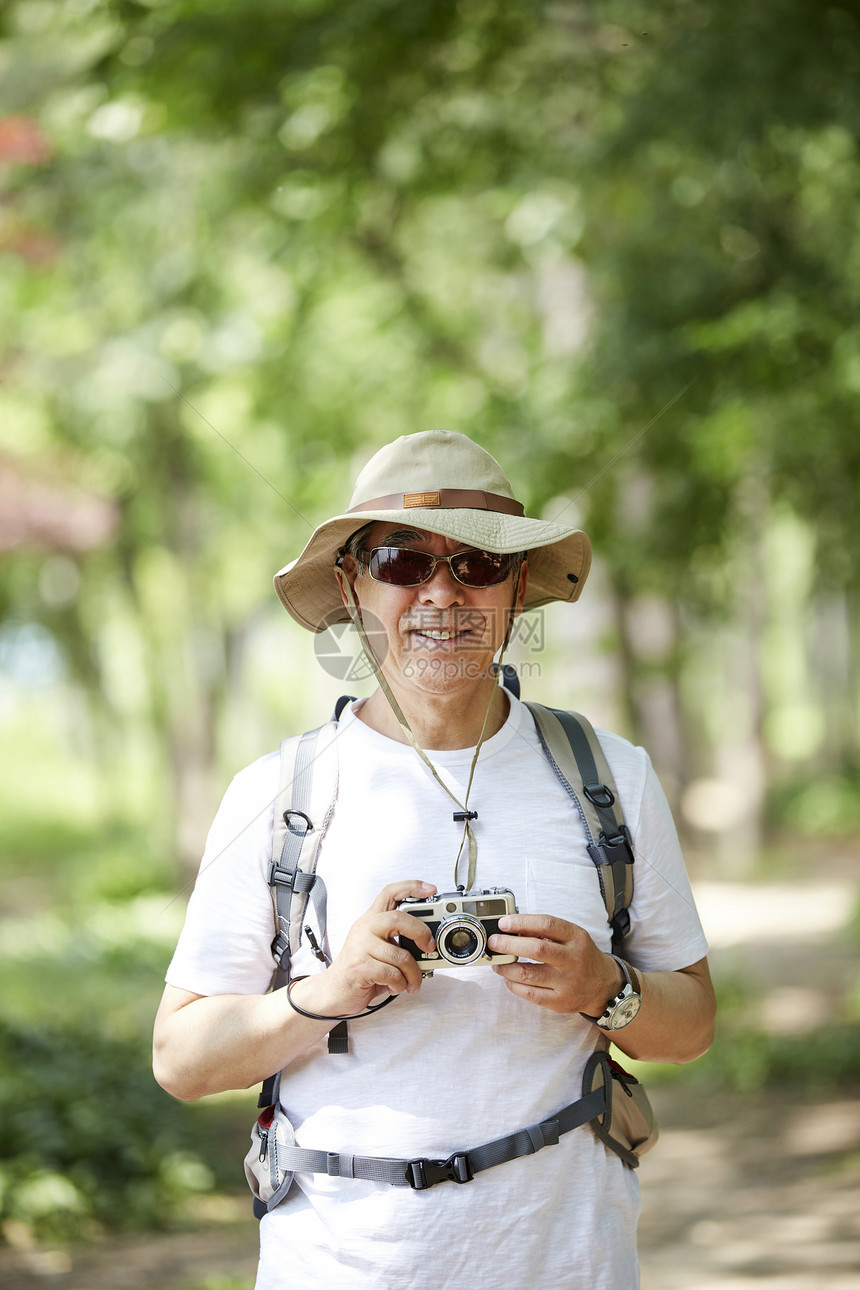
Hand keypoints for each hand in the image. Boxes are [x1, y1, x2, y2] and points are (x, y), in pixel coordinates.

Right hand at [293, 880, 437, 1018]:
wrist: (333, 991)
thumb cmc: (361, 970)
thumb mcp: (378, 948)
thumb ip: (398, 941)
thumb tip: (429, 946)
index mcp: (371, 920)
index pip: (390, 893)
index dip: (411, 887)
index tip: (430, 889)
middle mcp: (365, 928)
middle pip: (399, 919)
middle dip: (421, 933)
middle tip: (429, 947)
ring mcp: (360, 947)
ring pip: (401, 955)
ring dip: (413, 974)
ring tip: (411, 982)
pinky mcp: (360, 967)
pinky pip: (392, 974)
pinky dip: (400, 984)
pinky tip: (395, 987)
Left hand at [488, 914, 621, 1015]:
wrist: (604, 986)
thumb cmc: (581, 956)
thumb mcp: (572, 937)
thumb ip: (546, 932)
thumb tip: (513, 928)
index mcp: (576, 938)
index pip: (547, 924)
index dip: (522, 922)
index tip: (504, 923)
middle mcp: (573, 959)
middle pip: (536, 949)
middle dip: (508, 944)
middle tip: (494, 942)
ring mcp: (567, 982)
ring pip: (528, 974)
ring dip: (506, 967)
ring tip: (497, 963)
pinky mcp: (560, 1002)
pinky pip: (530, 994)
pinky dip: (513, 985)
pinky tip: (509, 979)